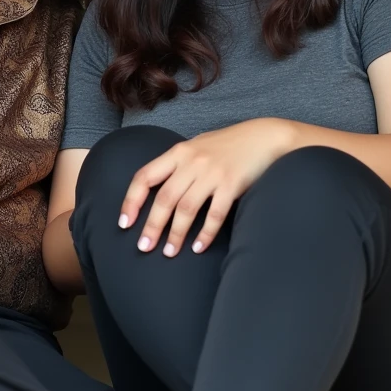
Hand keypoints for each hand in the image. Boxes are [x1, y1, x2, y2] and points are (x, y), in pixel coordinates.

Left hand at [119, 119, 294, 255]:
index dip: (131, 201)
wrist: (265, 137)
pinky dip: (205, 233)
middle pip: (164, 198)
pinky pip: (215, 214)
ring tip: (169, 253)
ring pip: (186, 209)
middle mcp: (192, 162)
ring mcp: (212, 173)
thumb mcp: (197, 146)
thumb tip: (156, 189)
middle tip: (143, 248)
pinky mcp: (232, 184)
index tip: (124, 223)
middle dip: (151, 226)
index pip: (145, 177)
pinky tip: (198, 248)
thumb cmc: (229, 145)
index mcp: (178, 152)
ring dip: (175, 234)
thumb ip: (178, 164)